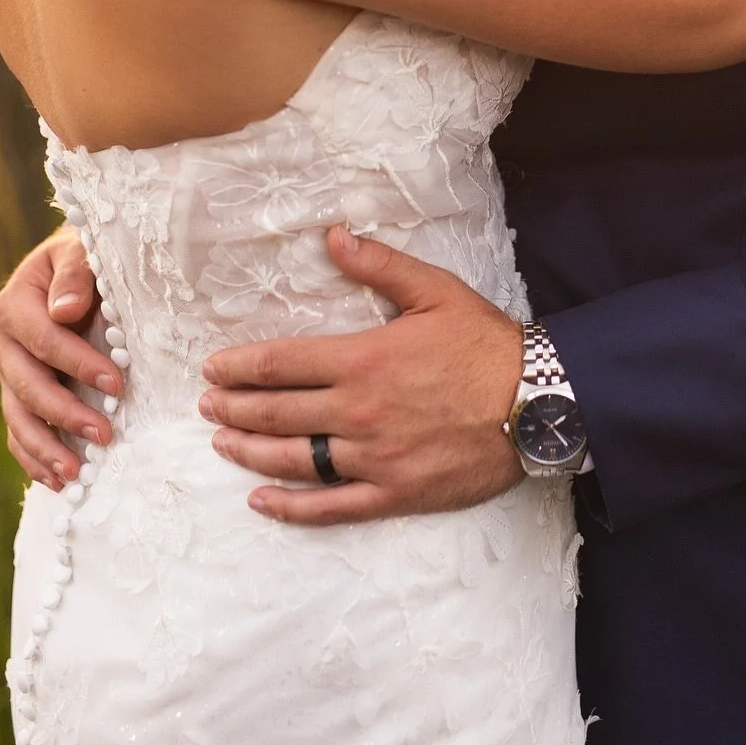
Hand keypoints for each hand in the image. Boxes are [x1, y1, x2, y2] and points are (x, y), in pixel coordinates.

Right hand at [0, 226, 122, 487]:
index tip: (116, 382)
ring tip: (75, 473)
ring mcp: (7, 373)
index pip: (44, 340)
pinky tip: (56, 480)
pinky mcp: (16, 395)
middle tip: (105, 435)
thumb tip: (65, 309)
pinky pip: (17, 432)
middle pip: (27, 385)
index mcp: (15, 304)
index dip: (77, 363)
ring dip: (45, 448)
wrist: (76, 269)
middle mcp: (3, 342)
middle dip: (65, 413)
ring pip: (18, 417)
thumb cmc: (86, 258)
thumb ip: (75, 274)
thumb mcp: (81, 251)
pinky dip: (33, 459)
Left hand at [199, 226, 523, 526]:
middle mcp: (358, 412)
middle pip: (276, 413)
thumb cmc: (486, 344)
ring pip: (294, 460)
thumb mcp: (435, 291)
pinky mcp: (394, 493)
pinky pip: (330, 507)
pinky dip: (290, 508)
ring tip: (222, 444)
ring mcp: (373, 458)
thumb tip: (333, 236)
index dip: (239, 367)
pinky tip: (262, 502)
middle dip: (233, 408)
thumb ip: (379, 265)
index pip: (280, 363)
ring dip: (250, 453)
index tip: (213, 368)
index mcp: (363, 359)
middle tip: (207, 405)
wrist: (538, 404)